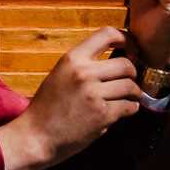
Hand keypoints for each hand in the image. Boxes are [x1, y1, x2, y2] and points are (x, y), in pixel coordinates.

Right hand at [0, 27, 141, 169]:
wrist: (36, 136)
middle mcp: (84, 73)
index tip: (132, 47)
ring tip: (126, 98)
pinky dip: (130, 109)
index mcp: (72, 59)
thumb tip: (116, 58)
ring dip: (133, 93)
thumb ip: (83, 65)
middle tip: (128, 81)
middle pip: (126, 64)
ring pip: (131, 86)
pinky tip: (121, 111)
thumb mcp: (59, 75)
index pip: (107, 34)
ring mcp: (94, 94)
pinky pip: (130, 107)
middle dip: (132, 74)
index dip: (126, 38)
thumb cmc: (47, 106)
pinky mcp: (103, 114)